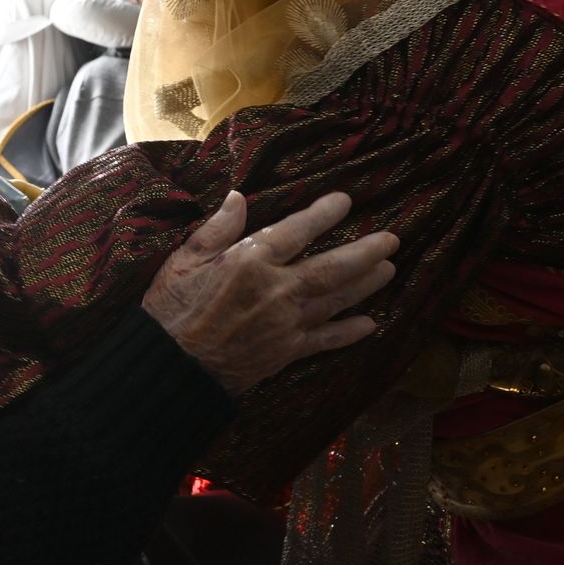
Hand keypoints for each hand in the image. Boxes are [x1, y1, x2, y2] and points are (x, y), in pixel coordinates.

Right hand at [141, 191, 395, 396]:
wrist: (172, 368)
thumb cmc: (171, 309)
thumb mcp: (184, 259)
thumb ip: (217, 228)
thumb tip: (238, 196)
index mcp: (249, 261)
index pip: (296, 231)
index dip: (323, 214)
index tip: (345, 201)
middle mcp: (275, 290)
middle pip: (331, 267)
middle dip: (364, 252)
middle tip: (391, 239)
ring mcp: (285, 323)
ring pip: (335, 300)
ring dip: (365, 285)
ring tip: (389, 269)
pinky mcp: (286, 351)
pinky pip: (325, 340)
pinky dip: (348, 333)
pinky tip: (369, 324)